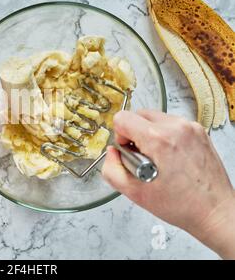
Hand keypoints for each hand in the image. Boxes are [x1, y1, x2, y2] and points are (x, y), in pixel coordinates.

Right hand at [102, 110, 234, 258]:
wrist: (215, 211)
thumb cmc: (182, 205)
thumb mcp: (134, 193)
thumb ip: (111, 169)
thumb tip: (112, 152)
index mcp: (159, 139)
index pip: (123, 118)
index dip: (120, 136)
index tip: (128, 151)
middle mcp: (177, 127)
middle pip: (138, 114)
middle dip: (134, 134)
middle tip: (142, 157)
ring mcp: (191, 127)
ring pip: (155, 118)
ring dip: (149, 134)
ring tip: (158, 159)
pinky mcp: (199, 131)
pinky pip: (171, 124)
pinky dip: (165, 136)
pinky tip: (170, 157)